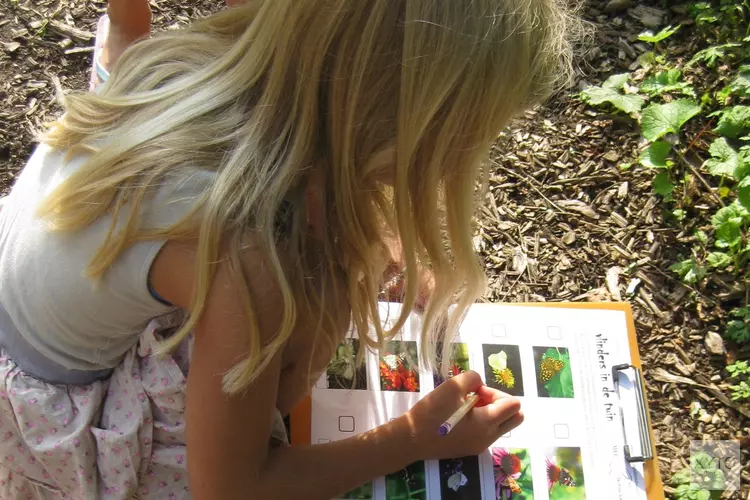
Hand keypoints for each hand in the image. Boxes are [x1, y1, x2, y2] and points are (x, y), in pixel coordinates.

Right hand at [401, 370, 522, 459]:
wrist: (411, 440)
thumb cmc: (432, 412)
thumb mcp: (452, 386)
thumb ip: (473, 378)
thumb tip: (479, 385)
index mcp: (487, 423)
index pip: (514, 405)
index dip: (497, 392)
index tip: (475, 392)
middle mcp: (489, 437)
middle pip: (515, 418)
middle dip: (500, 403)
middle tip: (476, 398)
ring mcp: (480, 445)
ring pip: (501, 425)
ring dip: (489, 412)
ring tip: (464, 406)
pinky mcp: (470, 449)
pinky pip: (487, 432)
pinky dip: (480, 421)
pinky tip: (458, 417)